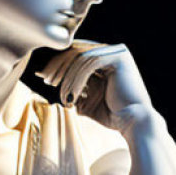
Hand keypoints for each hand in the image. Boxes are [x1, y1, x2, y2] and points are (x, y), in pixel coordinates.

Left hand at [37, 41, 152, 132]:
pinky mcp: (119, 57)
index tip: (43, 76)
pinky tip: (72, 95)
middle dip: (58, 66)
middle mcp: (112, 51)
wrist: (133, 123)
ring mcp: (117, 51)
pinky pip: (90, 62)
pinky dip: (77, 79)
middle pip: (76, 51)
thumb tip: (48, 78)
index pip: (76, 54)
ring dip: (67, 76)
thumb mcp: (85, 99)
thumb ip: (71, 88)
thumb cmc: (111, 115)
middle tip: (46, 80)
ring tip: (61, 94)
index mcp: (105, 58)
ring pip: (81, 57)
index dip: (58, 64)